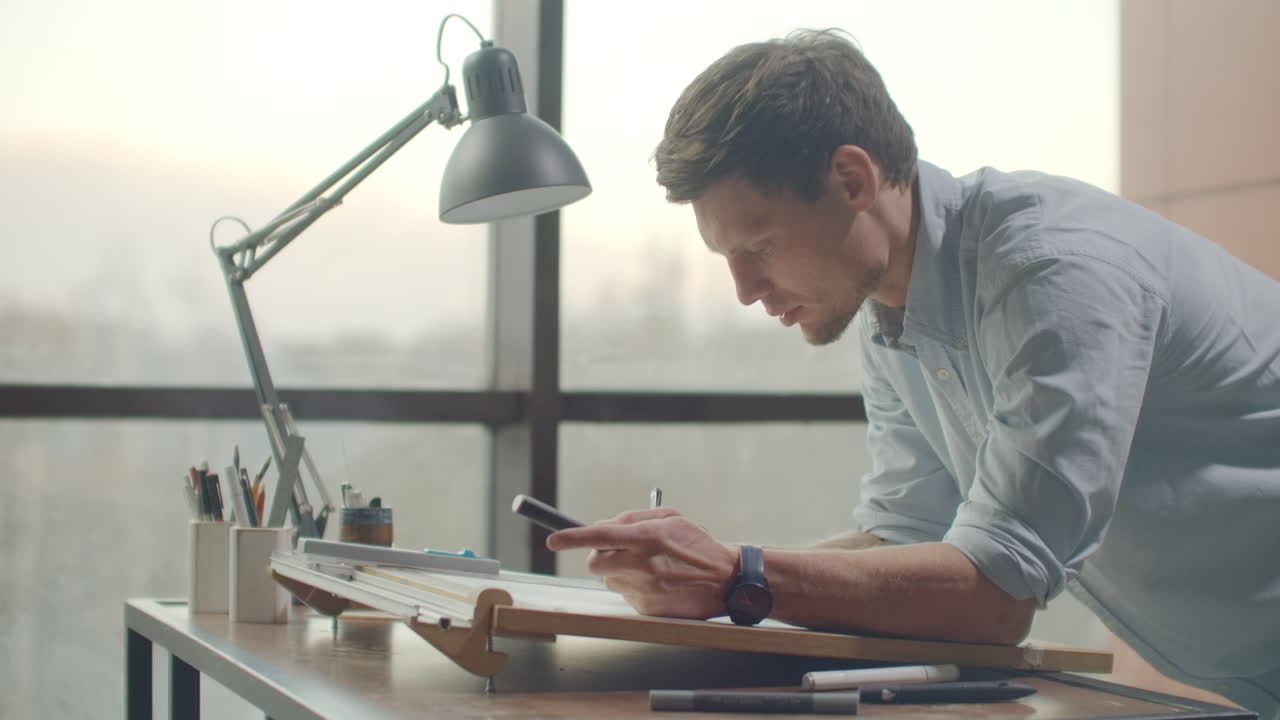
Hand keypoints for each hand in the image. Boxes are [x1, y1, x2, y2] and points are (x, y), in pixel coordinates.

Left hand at [546, 507, 738, 619]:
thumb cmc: (696, 544)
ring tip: (648, 567)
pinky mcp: (648, 608)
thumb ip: (632, 519)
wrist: (726, 580)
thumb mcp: (669, 518)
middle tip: (616, 551)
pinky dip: (634, 587)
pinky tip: (658, 583)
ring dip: (619, 572)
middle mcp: (643, 564)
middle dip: (599, 556)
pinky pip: (625, 595)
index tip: (553, 540)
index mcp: (648, 537)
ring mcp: (644, 589)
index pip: (600, 536)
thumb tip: (601, 527)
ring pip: (608, 580)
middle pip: (595, 563)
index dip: (572, 538)